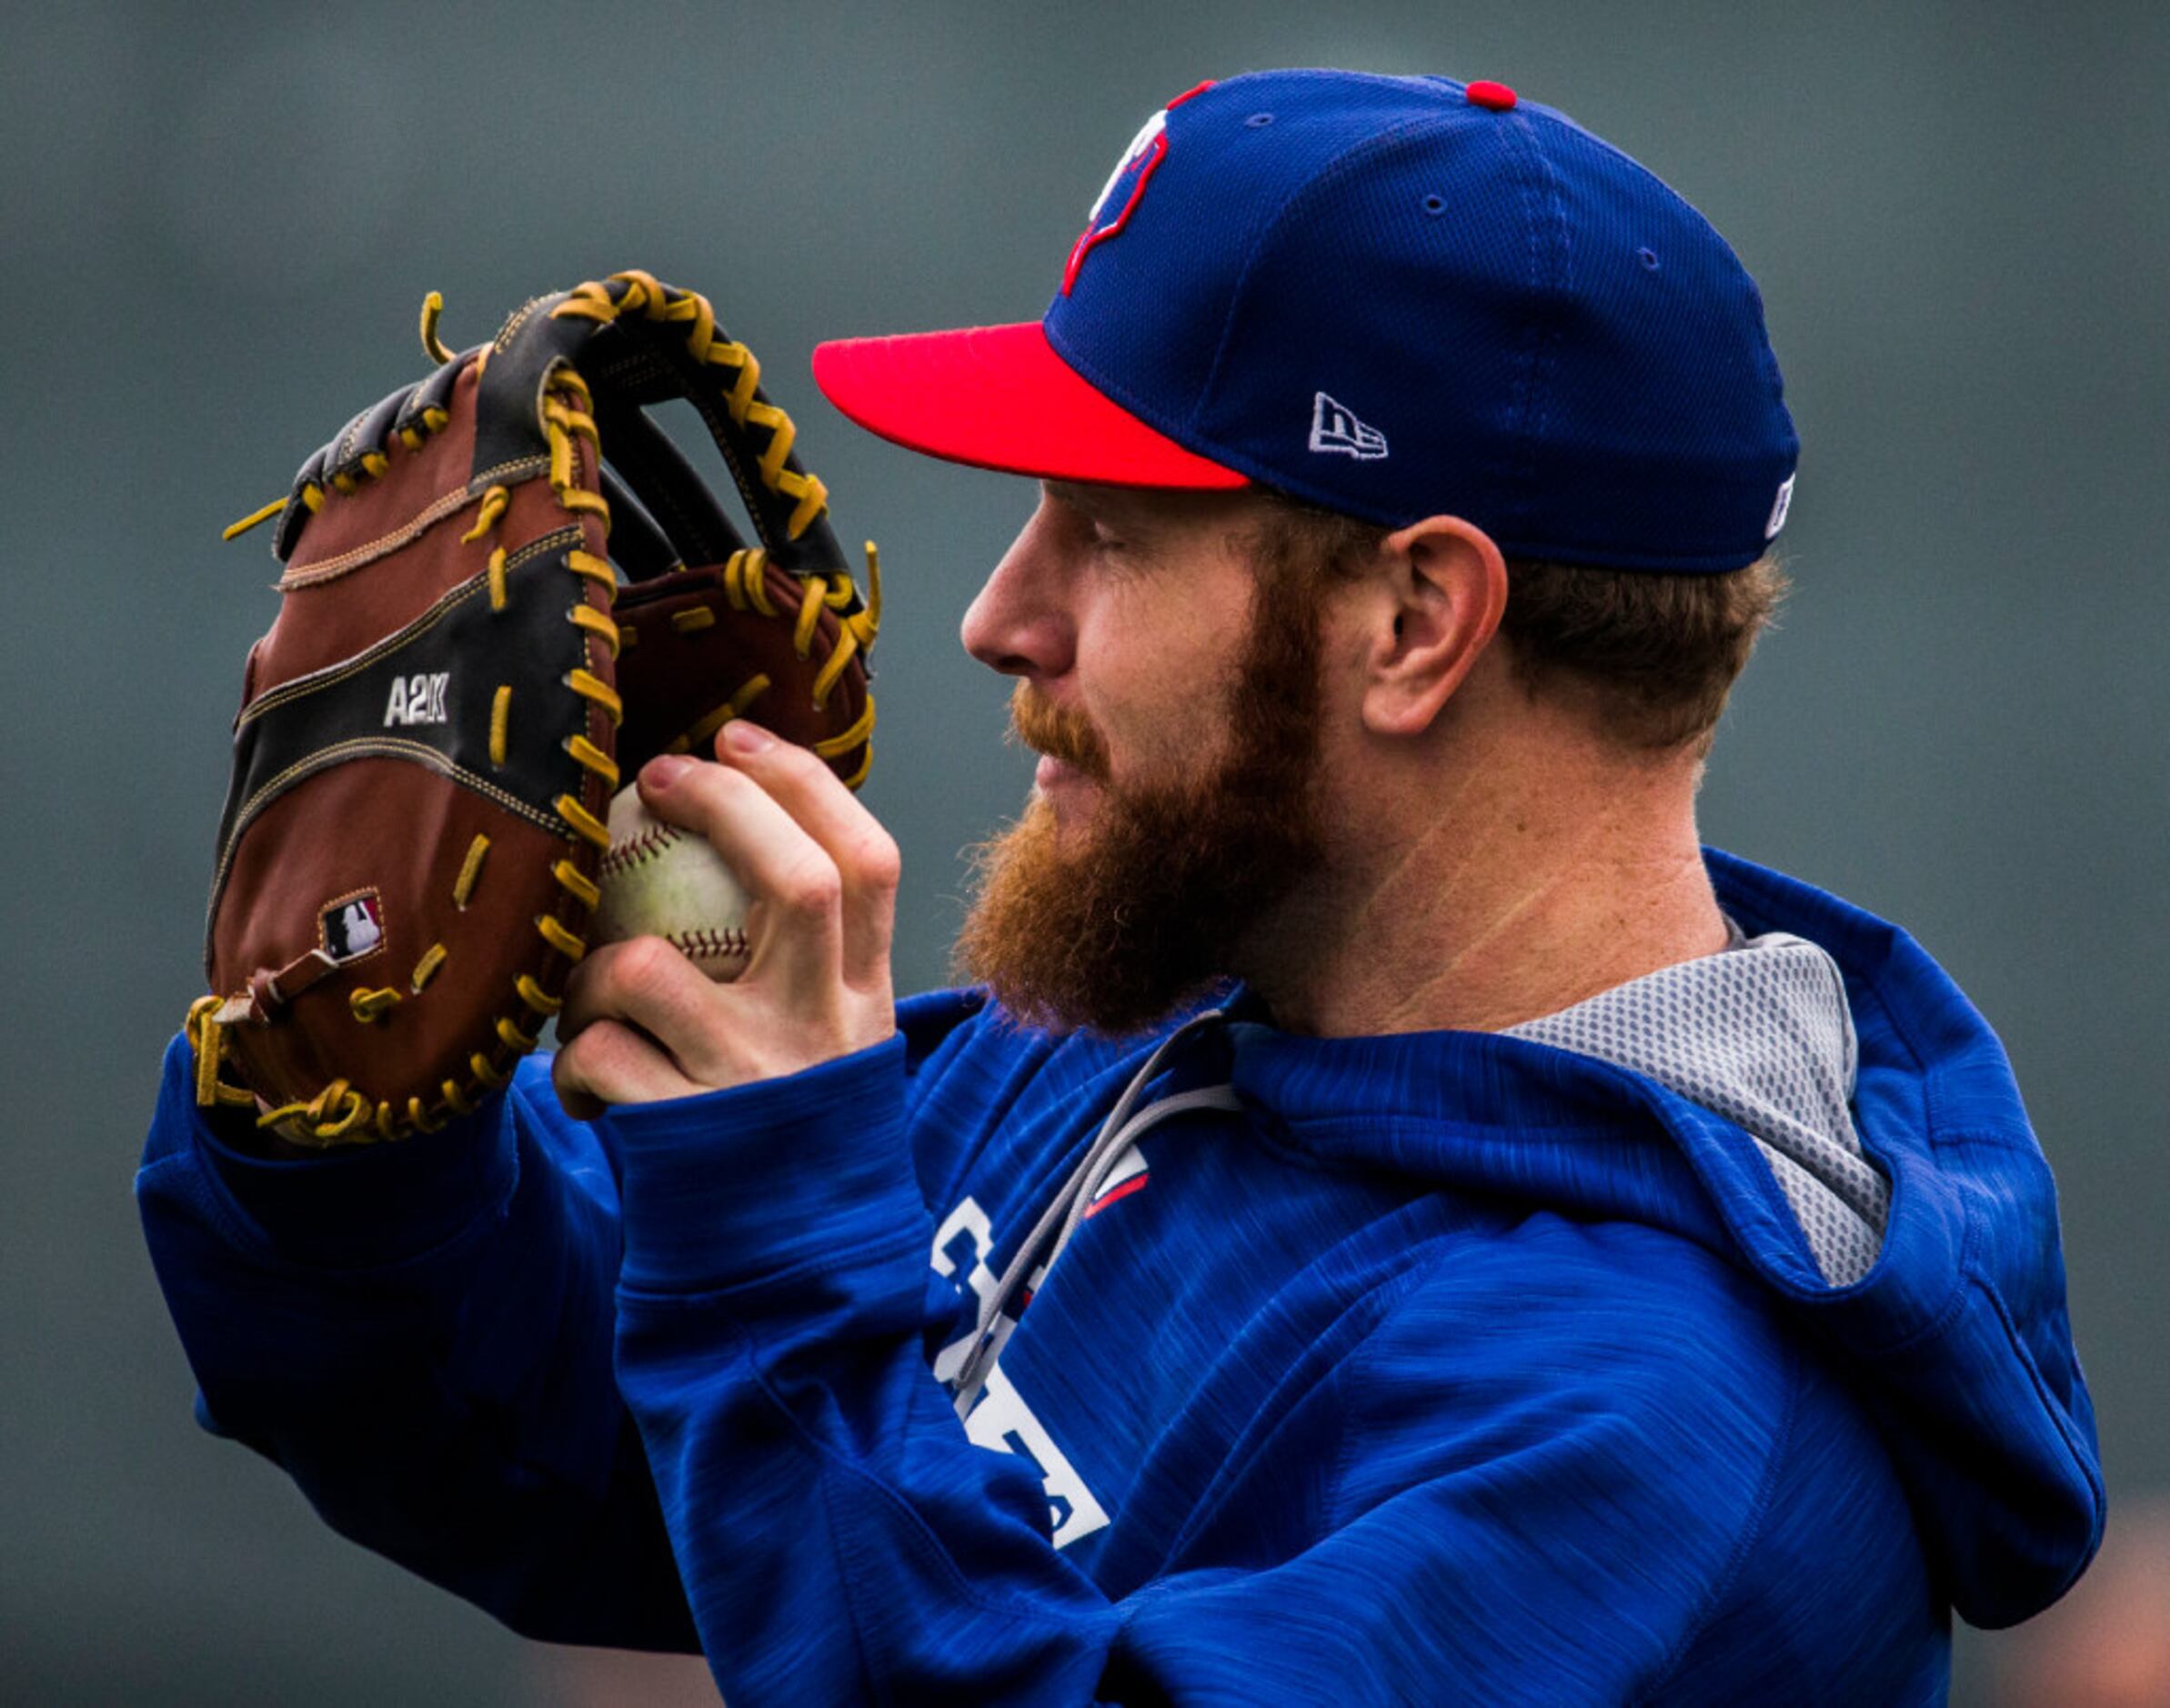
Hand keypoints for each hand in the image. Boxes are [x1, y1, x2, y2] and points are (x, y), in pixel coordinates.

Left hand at [551, 720, 898, 1119]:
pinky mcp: (684, 1135)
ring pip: (651, 970)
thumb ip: (809, 967)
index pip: (868, 863)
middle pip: (797, 882)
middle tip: (660, 775)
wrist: (792, 1287)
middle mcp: (823, 1034)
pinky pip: (596, 1056)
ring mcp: (755, 1084)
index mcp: (865, 1004)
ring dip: (595, 967)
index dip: (803, 782)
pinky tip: (587, 1085)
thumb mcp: (831, 1051)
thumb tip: (739, 839)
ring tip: (588, 994)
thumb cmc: (791, 1145)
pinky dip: (571, 1059)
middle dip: (726, 804)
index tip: (738, 734)